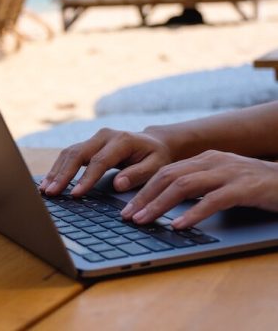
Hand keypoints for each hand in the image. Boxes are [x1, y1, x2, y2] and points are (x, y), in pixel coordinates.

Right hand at [40, 128, 173, 196]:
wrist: (154, 143)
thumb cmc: (156, 157)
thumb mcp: (156, 166)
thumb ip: (138, 174)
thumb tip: (118, 184)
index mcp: (121, 140)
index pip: (99, 161)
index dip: (86, 178)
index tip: (76, 194)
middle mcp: (104, 136)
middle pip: (77, 154)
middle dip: (62, 174)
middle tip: (51, 192)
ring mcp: (94, 138)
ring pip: (69, 153)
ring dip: (56, 172)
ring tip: (45, 189)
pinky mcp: (88, 144)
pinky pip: (69, 155)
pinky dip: (58, 168)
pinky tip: (50, 181)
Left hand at [121, 151, 277, 228]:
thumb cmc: (256, 186)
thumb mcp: (222, 181)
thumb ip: (199, 187)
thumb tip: (168, 203)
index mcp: (204, 159)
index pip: (165, 172)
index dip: (143, 189)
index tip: (127, 208)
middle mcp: (212, 162)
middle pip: (168, 177)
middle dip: (144, 197)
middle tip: (128, 216)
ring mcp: (228, 173)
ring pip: (184, 186)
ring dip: (159, 205)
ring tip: (144, 220)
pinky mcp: (245, 188)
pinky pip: (213, 200)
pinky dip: (193, 213)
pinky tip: (179, 225)